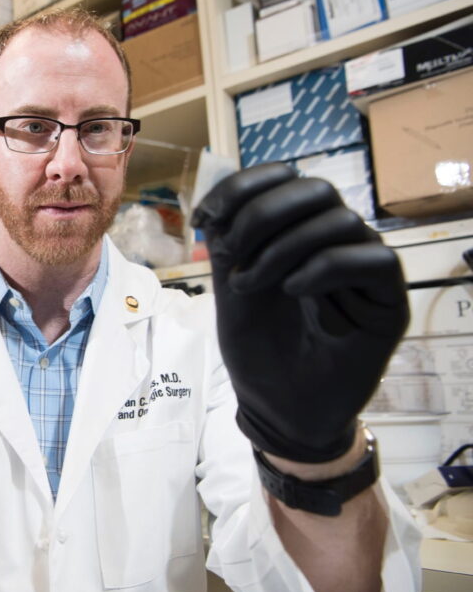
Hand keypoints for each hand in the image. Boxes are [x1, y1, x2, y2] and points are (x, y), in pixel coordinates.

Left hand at [191, 163, 408, 462]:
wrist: (281, 410)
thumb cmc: (260, 351)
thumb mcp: (232, 290)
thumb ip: (230, 246)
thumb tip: (219, 205)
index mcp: (297, 233)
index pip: (285, 181)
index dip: (244, 187)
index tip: (205, 218)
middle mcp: (335, 243)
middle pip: (316, 190)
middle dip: (262, 213)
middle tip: (230, 251)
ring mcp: (362, 268)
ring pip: (340, 220)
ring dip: (284, 246)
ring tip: (249, 283)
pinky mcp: (386, 300)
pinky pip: (372, 258)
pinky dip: (323, 268)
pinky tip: (291, 291)